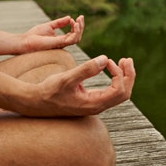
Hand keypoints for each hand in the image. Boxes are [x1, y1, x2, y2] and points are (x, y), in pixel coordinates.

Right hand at [19, 55, 135, 116]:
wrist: (36, 102)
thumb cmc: (49, 91)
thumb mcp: (67, 78)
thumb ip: (86, 69)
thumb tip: (105, 59)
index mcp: (94, 104)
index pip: (119, 90)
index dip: (119, 73)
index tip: (108, 60)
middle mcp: (97, 107)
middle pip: (124, 94)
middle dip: (128, 76)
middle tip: (127, 59)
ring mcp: (95, 104)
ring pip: (119, 93)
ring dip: (123, 77)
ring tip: (122, 62)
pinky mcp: (91, 100)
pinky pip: (111, 92)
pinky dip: (115, 79)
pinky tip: (111, 68)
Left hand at [20, 15, 84, 52]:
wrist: (26, 41)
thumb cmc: (35, 35)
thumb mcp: (49, 26)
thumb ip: (59, 23)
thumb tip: (69, 17)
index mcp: (61, 40)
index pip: (73, 34)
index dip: (76, 26)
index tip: (75, 18)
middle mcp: (62, 43)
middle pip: (77, 36)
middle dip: (81, 27)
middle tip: (81, 17)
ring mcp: (61, 44)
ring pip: (77, 39)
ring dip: (80, 29)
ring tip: (78, 20)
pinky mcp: (59, 43)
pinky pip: (72, 39)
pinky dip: (75, 32)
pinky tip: (74, 24)